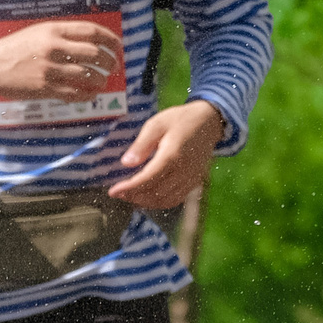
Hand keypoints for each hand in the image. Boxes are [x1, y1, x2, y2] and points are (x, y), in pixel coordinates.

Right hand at [0, 20, 122, 99]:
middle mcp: (54, 48)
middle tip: (113, 66)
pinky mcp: (45, 89)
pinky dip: (88, 94)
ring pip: (89, 75)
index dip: (110, 39)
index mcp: (54, 30)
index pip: (92, 31)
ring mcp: (50, 69)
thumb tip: (93, 42)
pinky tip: (92, 94)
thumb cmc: (14, 48)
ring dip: (101, 79)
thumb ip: (64, 35)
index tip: (118, 46)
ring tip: (102, 81)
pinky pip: (75, 93)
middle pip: (95, 53)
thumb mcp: (39, 32)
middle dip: (110, 61)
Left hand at [108, 100, 223, 208]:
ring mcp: (191, 178)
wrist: (209, 121)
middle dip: (134, 196)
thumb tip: (126, 163)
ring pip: (165, 200)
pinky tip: (148, 197)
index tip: (112, 191)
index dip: (129, 188)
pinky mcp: (194, 181)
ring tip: (131, 195)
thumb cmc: (180, 119)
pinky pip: (176, 199)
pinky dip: (160, 202)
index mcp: (172, 155)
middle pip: (155, 193)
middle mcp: (183, 170)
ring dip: (146, 201)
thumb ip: (141, 144)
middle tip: (118, 193)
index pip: (148, 178)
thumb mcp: (157, 124)